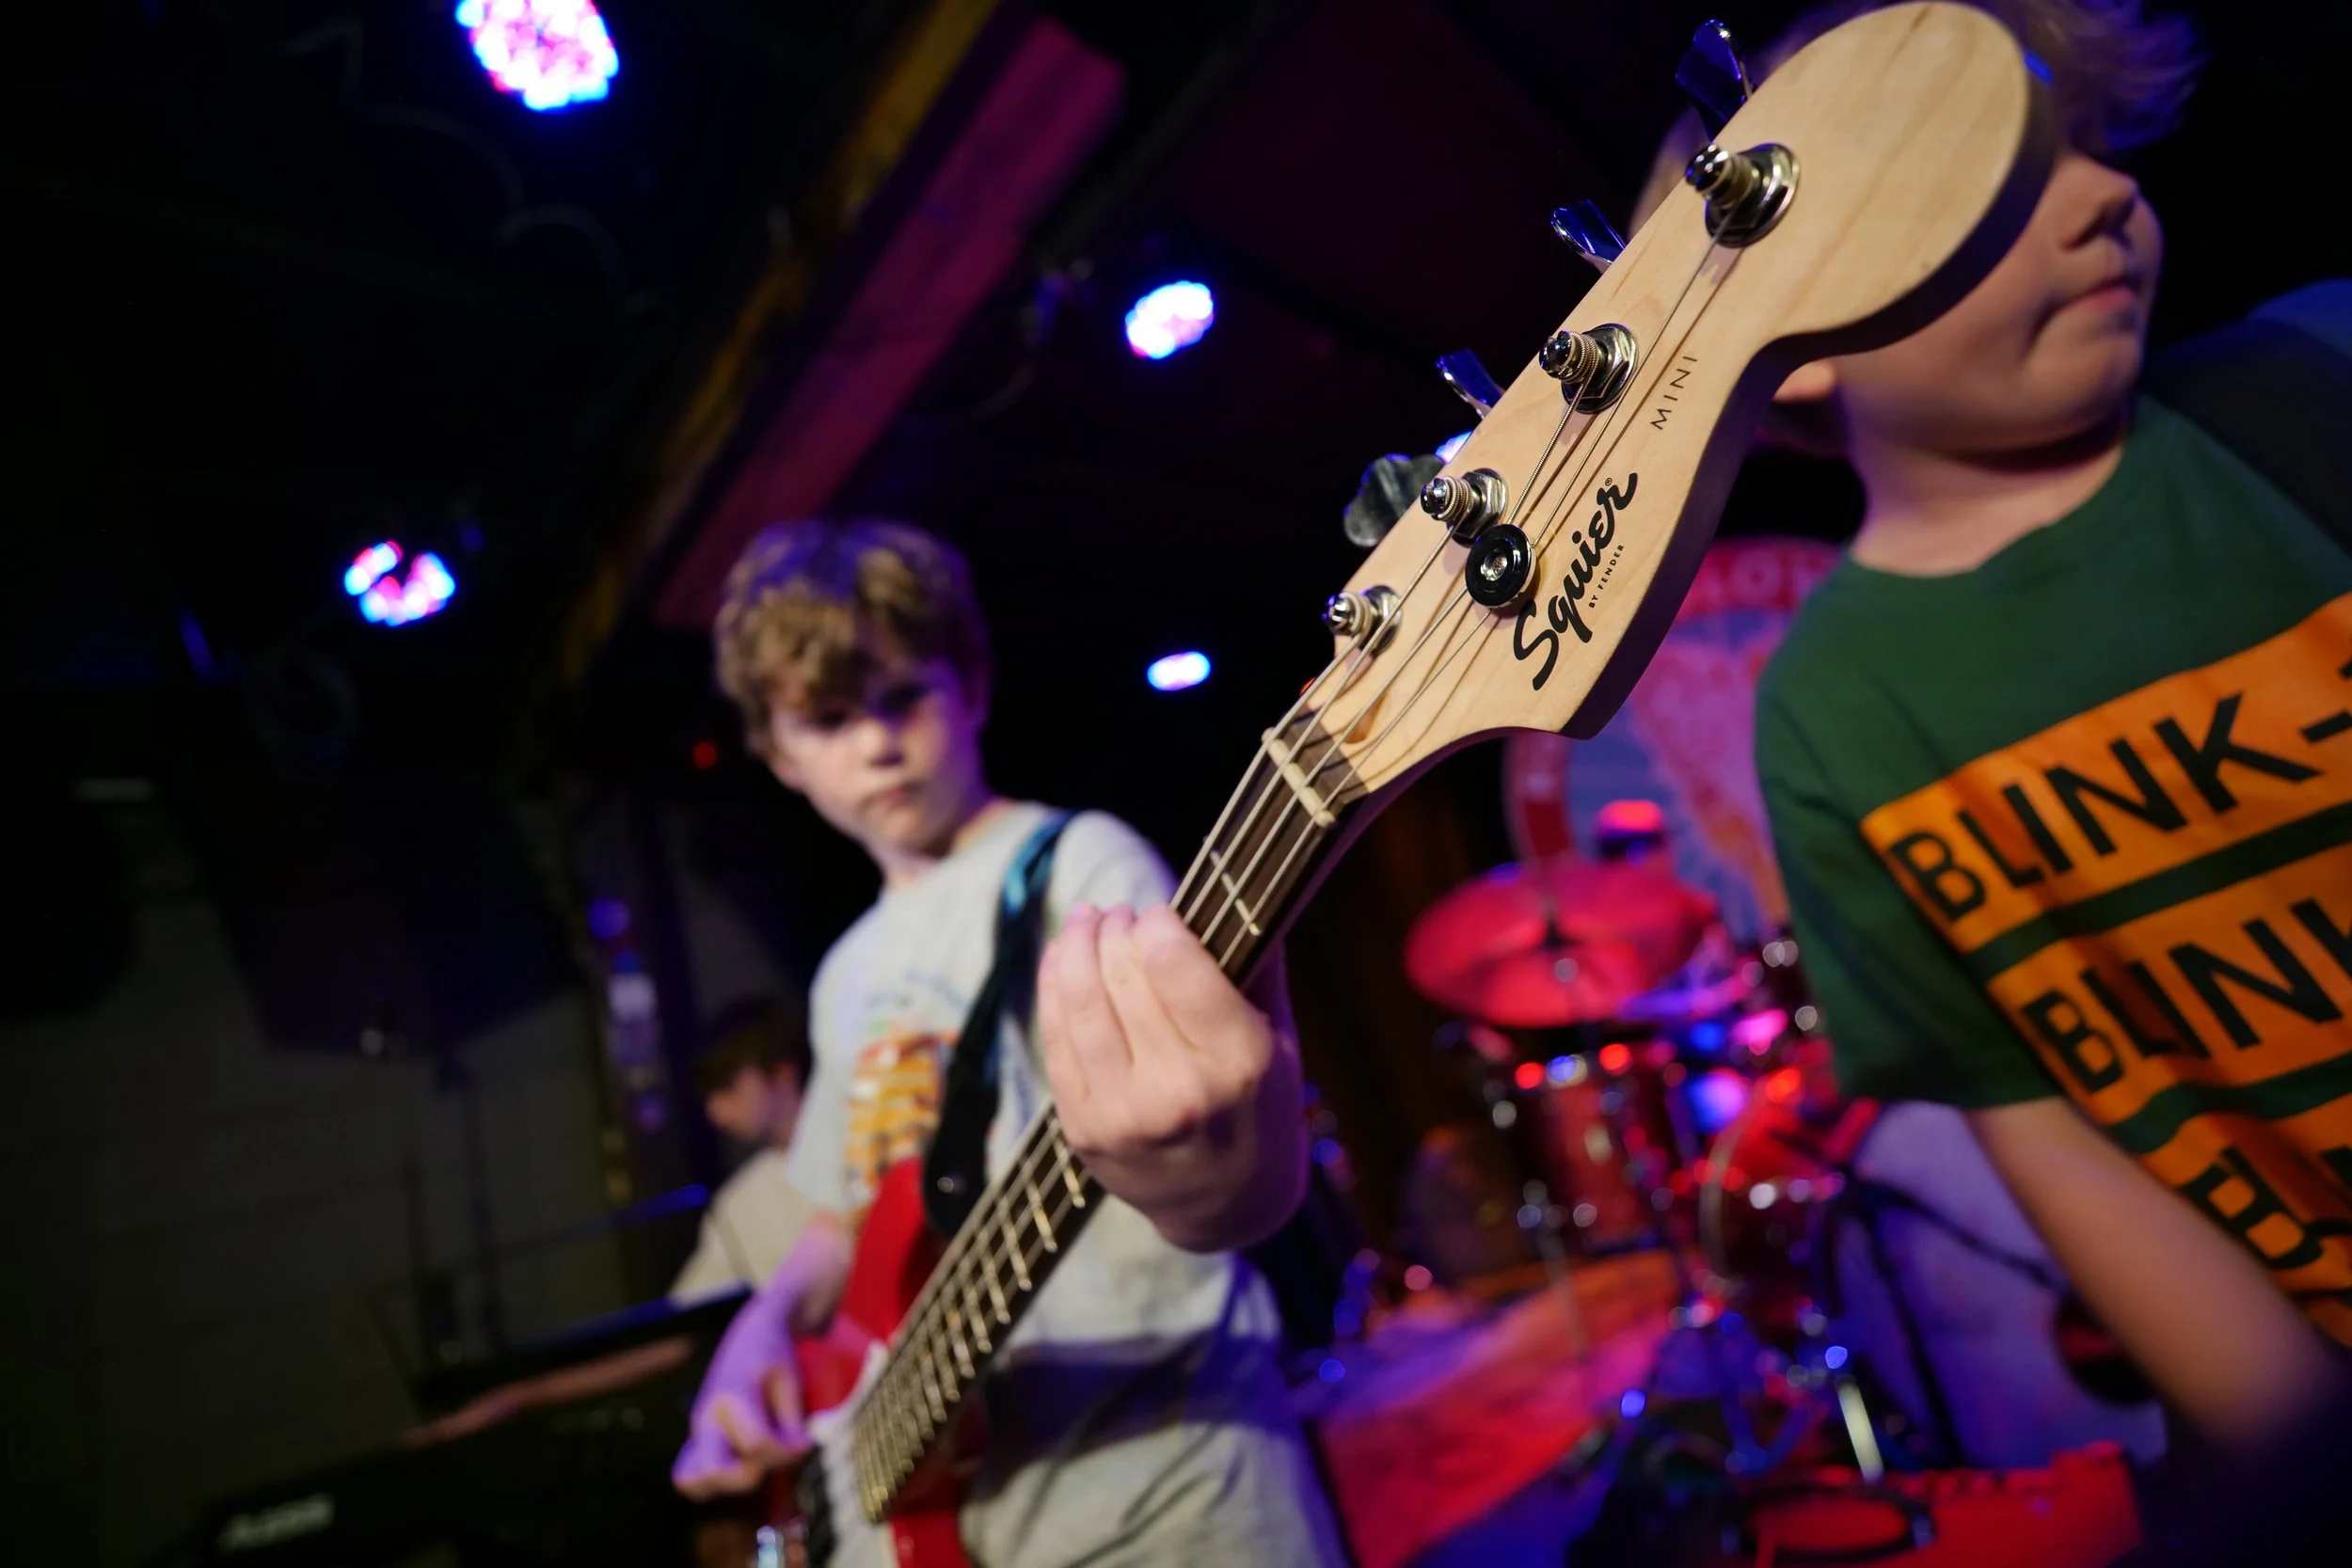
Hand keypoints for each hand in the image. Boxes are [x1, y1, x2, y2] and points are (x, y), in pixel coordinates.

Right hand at [673, 1301, 811, 1499]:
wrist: (751, 1335)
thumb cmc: (774, 1356)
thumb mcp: (790, 1379)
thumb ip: (793, 1420)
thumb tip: (798, 1453)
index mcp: (730, 1396)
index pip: (757, 1444)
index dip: (788, 1450)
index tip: (804, 1441)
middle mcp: (706, 1417)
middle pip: (713, 1471)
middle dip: (750, 1475)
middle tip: (771, 1456)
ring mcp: (697, 1432)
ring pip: (691, 1481)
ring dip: (728, 1483)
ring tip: (754, 1463)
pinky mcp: (696, 1441)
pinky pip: (689, 1477)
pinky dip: (713, 1484)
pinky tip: (741, 1467)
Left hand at [1037, 903, 1307, 1252]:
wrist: (1226, 1209)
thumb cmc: (1262, 1110)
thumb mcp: (1284, 1043)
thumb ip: (1260, 968)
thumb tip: (1239, 888)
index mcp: (1239, 1064)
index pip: (1174, 963)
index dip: (1160, 924)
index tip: (1161, 914)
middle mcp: (1177, 1092)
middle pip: (1123, 974)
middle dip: (1117, 928)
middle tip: (1122, 914)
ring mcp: (1122, 1114)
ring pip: (1080, 1001)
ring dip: (1078, 944)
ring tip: (1088, 920)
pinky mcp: (1083, 1129)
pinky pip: (1055, 1039)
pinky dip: (1054, 987)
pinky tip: (1063, 958)